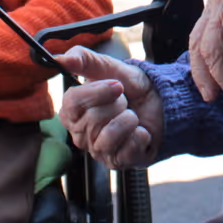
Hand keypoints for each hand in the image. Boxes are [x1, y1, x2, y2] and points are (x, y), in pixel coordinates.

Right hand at [56, 47, 163, 169]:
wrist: (161, 103)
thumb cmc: (130, 87)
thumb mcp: (109, 67)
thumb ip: (83, 59)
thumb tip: (61, 59)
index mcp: (72, 111)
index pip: (71, 103)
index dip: (95, 92)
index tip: (117, 85)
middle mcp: (80, 134)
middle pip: (92, 119)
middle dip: (118, 104)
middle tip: (125, 101)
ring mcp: (98, 151)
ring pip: (109, 136)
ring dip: (128, 119)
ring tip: (132, 116)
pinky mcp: (117, 163)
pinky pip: (127, 150)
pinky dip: (140, 135)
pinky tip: (141, 131)